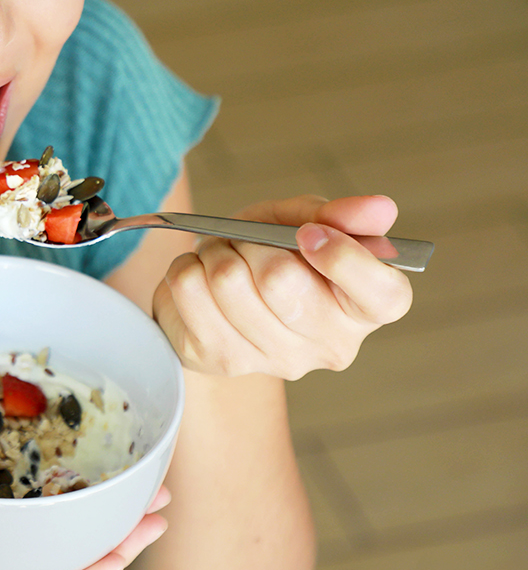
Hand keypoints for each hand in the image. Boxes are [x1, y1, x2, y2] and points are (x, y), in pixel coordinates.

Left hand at [152, 194, 412, 379]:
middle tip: (247, 241)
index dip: (343, 257)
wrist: (217, 291)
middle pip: (280, 279)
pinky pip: (188, 288)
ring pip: (227, 280)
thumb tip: (382, 208)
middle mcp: (331, 347)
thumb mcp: (306, 222)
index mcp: (367, 309)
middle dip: (253, 242)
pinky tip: (201, 278)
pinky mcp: (220, 360)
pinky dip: (186, 265)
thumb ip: (340, 214)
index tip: (308, 233)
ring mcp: (275, 362)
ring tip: (223, 256)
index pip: (382, 295)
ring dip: (215, 251)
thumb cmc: (272, 253)